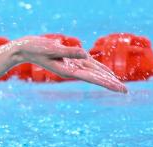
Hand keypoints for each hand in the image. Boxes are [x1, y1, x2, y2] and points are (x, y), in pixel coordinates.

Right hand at [12, 36, 127, 92]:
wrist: (26, 49)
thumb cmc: (37, 49)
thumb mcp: (52, 49)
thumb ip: (69, 52)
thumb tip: (85, 53)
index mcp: (68, 71)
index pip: (92, 78)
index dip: (106, 83)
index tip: (118, 89)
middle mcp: (72, 70)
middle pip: (95, 77)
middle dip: (110, 83)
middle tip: (126, 91)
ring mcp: (72, 65)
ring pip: (94, 72)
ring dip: (106, 77)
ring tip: (119, 84)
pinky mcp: (71, 59)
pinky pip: (88, 64)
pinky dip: (99, 68)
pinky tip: (106, 72)